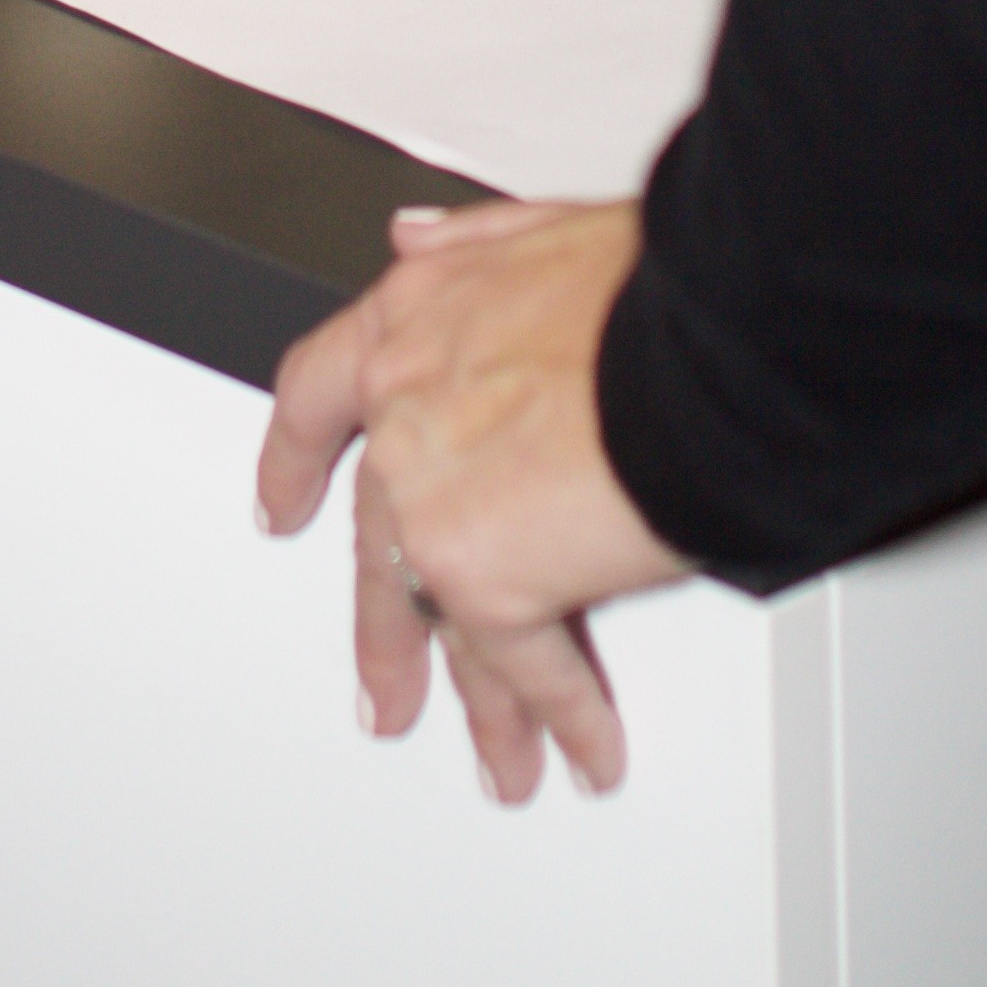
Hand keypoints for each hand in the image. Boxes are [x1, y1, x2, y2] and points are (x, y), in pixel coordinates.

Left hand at [256, 201, 685, 804]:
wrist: (704, 344)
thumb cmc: (651, 290)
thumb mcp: (542, 232)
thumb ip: (470, 246)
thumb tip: (417, 243)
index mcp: (408, 320)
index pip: (315, 396)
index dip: (295, 458)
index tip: (282, 503)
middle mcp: (402, 409)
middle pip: (377, 540)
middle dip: (388, 628)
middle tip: (386, 685)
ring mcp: (430, 499)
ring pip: (445, 616)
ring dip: (483, 698)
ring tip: (499, 755)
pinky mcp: (484, 578)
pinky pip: (529, 665)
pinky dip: (564, 714)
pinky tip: (582, 748)